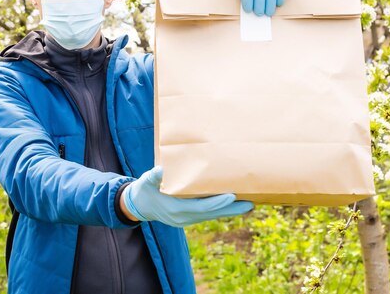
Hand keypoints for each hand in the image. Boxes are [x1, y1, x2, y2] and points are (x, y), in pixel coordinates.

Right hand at [122, 166, 253, 227]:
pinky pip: (209, 214)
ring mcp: (188, 219)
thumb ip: (153, 177)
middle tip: (251, 204)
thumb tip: (160, 170)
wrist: (138, 206)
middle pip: (213, 215)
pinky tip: (234, 204)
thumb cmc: (143, 190)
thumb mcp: (145, 182)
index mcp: (176, 209)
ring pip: (213, 216)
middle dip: (232, 209)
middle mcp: (184, 218)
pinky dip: (222, 209)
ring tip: (250, 204)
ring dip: (231, 211)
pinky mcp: (190, 217)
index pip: (201, 208)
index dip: (217, 203)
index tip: (231, 195)